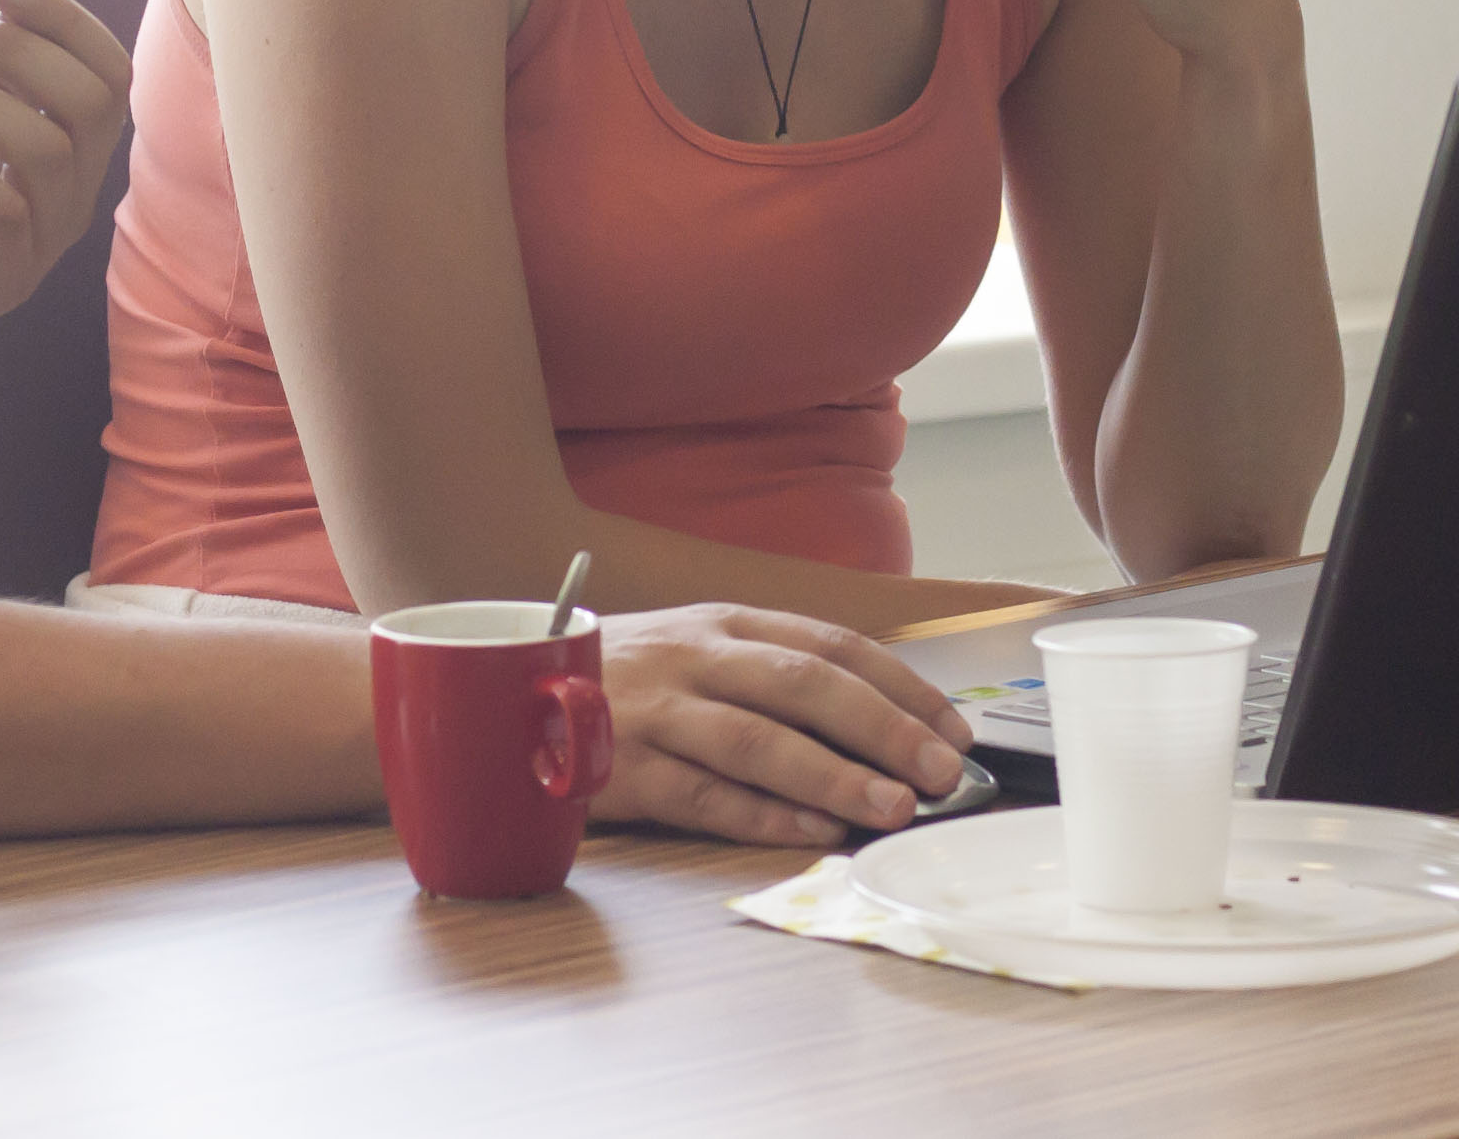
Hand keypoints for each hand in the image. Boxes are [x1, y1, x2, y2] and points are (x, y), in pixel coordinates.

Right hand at [586, 604, 976, 847]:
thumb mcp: (697, 651)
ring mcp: (656, 712)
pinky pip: (705, 796)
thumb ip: (772, 676)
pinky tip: (814, 836)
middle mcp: (694, 658)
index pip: (830, 644)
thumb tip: (880, 729)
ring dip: (834, 777)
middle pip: (805, 684)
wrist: (505, 692)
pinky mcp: (622, 769)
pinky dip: (765, 818)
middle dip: (884, 728)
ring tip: (893, 809)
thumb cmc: (624, 679)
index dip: (899, 685)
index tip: (952, 728)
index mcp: (724, 623)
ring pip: (760, 741)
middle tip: (941, 772)